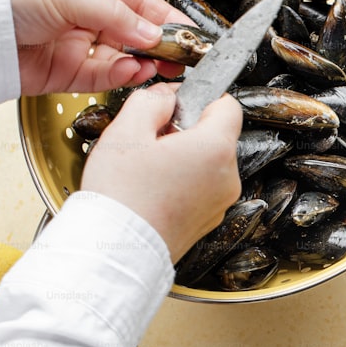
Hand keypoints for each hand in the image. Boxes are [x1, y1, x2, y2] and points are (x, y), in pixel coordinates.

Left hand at [4, 0, 192, 95]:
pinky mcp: (70, 74)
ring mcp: (81, 46)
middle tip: (182, 58)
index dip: (169, 19)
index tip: (191, 35)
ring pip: (126, 60)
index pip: (142, 4)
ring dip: (143, 63)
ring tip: (155, 65)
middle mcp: (90, 17)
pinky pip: (106, 78)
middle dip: (163, 47)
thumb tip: (153, 32)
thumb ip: (117, 16)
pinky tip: (132, 71)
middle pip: (139, 35)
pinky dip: (122, 77)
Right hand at [80, 83, 242, 262]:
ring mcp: (221, 201)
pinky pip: (203, 187)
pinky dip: (184, 181)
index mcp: (216, 149)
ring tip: (149, 167)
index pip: (228, 106)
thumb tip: (166, 96)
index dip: (201, 97)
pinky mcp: (210, 219)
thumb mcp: (126, 132)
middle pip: (217, 135)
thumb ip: (151, 101)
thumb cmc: (121, 196)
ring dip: (184, 156)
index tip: (176, 104)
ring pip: (209, 162)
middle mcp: (228, 177)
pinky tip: (154, 188)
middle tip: (151, 139)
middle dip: (187, 129)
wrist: (116, 250)